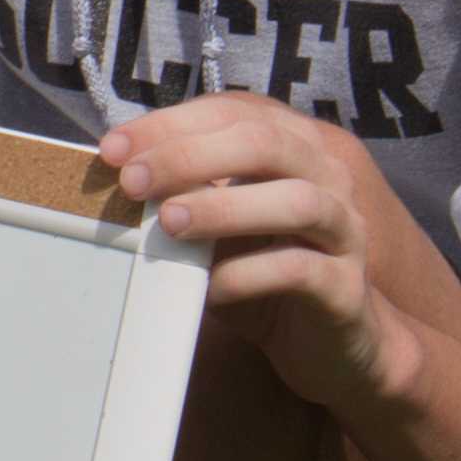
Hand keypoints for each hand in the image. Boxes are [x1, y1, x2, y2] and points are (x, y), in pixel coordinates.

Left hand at [92, 94, 457, 432]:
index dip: (171, 124)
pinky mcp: (346, 287)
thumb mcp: (217, 231)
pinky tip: (208, 288)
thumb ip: (183, 197)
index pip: (233, 113)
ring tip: (169, 223)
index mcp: (292, 148)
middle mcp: (326, 177)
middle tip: (134, 181)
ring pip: (296, 200)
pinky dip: (248, 274)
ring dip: (224, 208)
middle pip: (264, 143)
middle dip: (190, 156)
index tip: (114, 149)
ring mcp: (343, 231)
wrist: (333, 347)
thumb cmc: (263, 276)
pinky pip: (300, 270)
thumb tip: (115, 177)